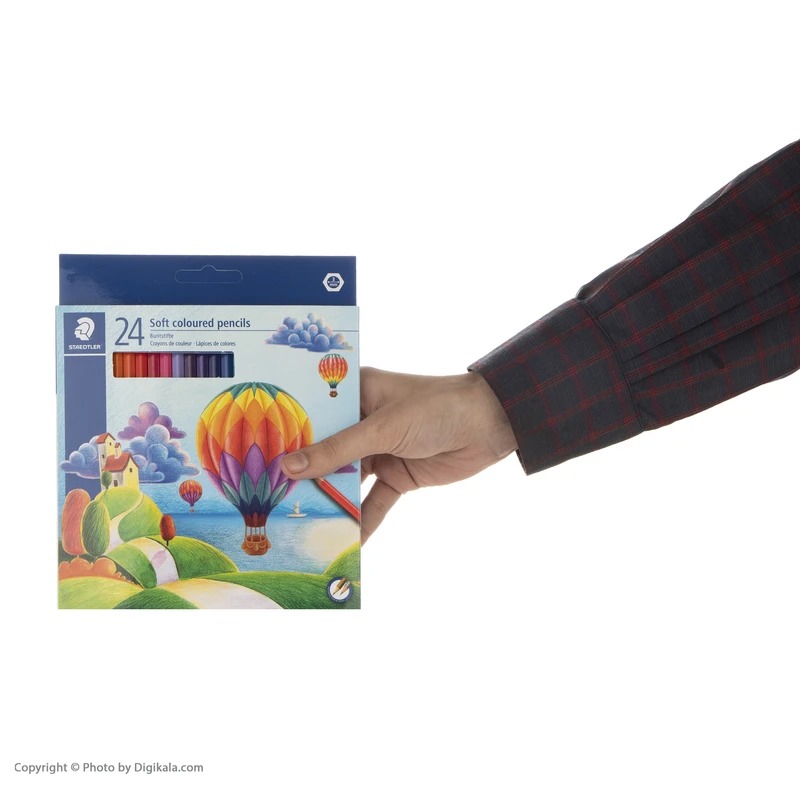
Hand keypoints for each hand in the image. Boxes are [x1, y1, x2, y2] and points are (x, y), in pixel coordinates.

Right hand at [280, 367, 517, 541]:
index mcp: (355, 394)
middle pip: (325, 452)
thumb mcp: (383, 427)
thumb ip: (338, 449)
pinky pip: (373, 502)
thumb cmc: (435, 407)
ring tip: (296, 525)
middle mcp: (362, 421)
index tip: (254, 457)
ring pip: (346, 480)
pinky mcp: (397, 476)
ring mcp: (378, 450)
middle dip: (302, 476)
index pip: (312, 413)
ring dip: (329, 501)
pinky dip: (362, 521)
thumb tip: (289, 467)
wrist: (490, 425)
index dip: (286, 434)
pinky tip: (346, 543)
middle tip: (267, 499)